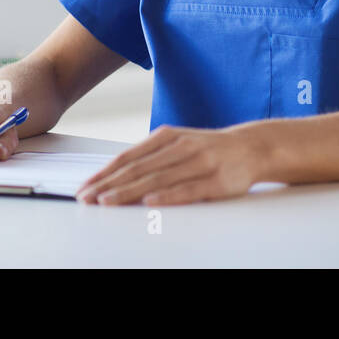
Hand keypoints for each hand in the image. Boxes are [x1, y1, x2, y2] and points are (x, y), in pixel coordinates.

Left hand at [76, 125, 262, 205]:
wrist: (253, 147)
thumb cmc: (208, 149)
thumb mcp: (179, 144)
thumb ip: (152, 156)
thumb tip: (115, 174)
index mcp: (168, 136)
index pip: (129, 156)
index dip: (105, 172)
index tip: (85, 187)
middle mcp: (182, 146)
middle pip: (139, 168)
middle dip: (109, 184)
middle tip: (87, 198)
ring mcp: (200, 162)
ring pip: (158, 179)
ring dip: (129, 192)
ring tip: (108, 202)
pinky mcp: (217, 180)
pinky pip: (188, 189)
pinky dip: (168, 196)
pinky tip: (150, 202)